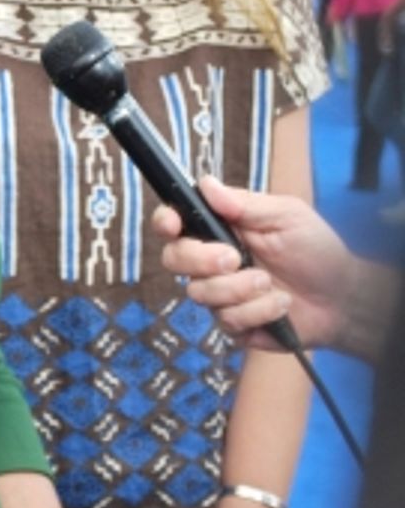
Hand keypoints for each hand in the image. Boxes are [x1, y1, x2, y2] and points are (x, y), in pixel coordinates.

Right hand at [152, 174, 355, 351]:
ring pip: (200, 293)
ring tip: (270, 283)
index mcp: (220, 229)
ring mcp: (219, 295)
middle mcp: (211, 262)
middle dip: (200, 259)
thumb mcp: (286, 215)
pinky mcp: (233, 324)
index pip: (176, 222)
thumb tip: (207, 183)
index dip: (165, 221)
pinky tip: (280, 305)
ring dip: (239, 288)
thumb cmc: (315, 249)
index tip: (174, 224)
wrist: (343, 297)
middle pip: (174, 259)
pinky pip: (227, 320)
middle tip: (234, 258)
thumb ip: (245, 203)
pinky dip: (258, 310)